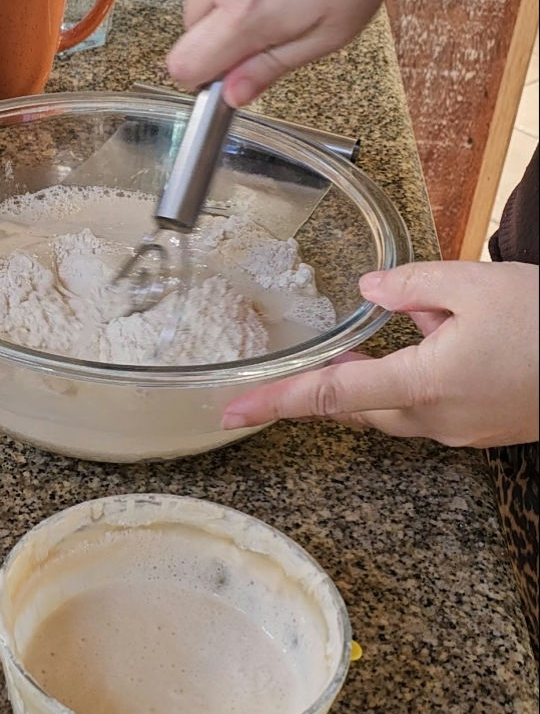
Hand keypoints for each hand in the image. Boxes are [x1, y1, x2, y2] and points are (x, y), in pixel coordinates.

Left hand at [221, 261, 539, 448]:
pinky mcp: (481, 427)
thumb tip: (369, 291)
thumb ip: (410, 284)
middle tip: (314, 354)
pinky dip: (420, 373)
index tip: (232, 410)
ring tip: (412, 325)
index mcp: (425, 384)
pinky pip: (431, 402)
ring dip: (385, 371)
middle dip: (337, 378)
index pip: (332, 396)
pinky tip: (445, 335)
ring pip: (397, 402)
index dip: (277, 402)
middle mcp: (437, 419)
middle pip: (362, 402)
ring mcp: (461, 430)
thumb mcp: (471, 283)